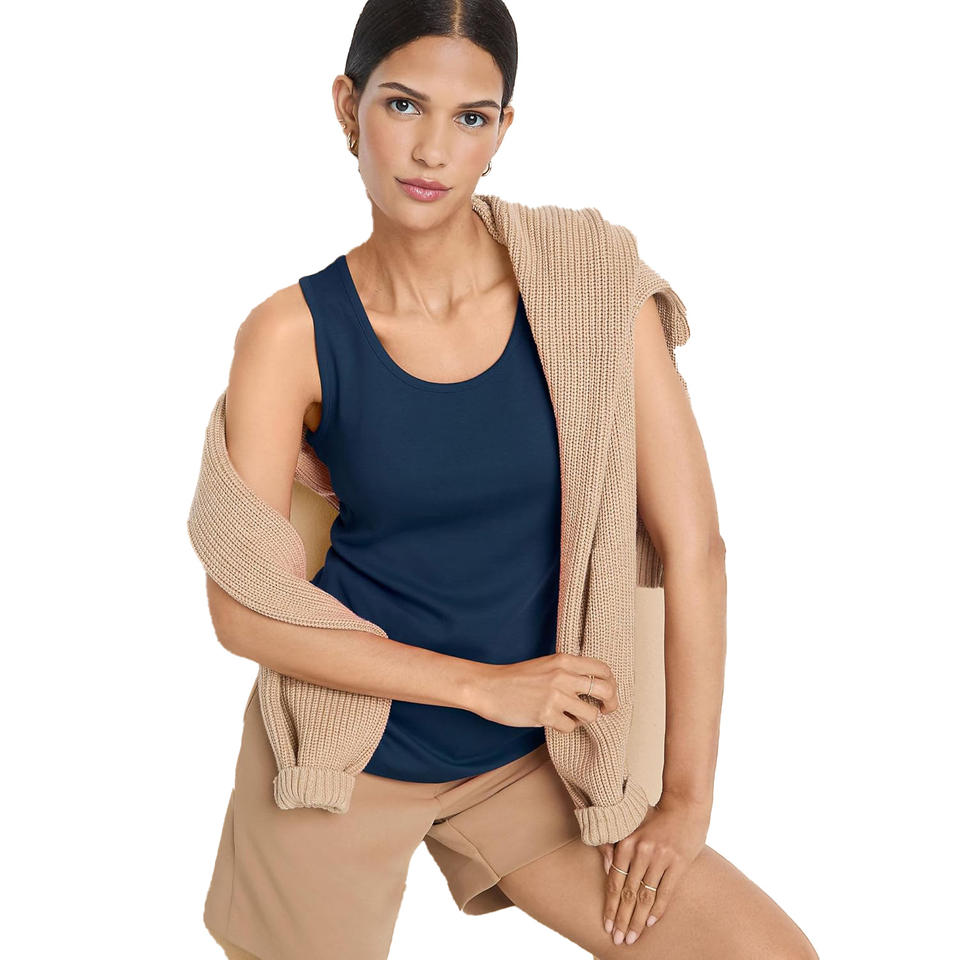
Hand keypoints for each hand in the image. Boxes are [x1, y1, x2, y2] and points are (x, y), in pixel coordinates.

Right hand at [466, 653, 619, 730]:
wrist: (489, 687)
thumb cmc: (518, 678)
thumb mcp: (546, 664)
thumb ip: (569, 671)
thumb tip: (596, 686)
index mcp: (564, 660)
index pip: (603, 669)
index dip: (611, 683)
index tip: (608, 693)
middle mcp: (563, 676)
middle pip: (605, 690)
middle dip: (610, 704)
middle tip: (605, 710)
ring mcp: (555, 696)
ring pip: (591, 715)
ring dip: (584, 719)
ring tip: (572, 716)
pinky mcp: (546, 714)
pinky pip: (570, 727)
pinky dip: (566, 727)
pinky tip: (555, 721)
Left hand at [598, 792, 710, 945]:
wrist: (685, 804)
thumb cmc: (656, 816)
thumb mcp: (632, 826)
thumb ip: (617, 844)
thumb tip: (605, 868)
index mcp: (626, 842)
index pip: (615, 882)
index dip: (610, 907)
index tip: (607, 926)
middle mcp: (641, 851)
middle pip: (628, 893)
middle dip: (622, 920)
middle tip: (618, 940)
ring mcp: (660, 857)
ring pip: (645, 896)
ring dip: (638, 920)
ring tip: (632, 937)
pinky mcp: (678, 862)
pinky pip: (665, 891)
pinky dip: (658, 909)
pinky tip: (650, 922)